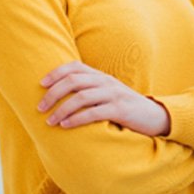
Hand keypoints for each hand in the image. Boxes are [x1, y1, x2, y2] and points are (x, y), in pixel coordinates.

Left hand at [38, 61, 170, 135]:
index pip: (74, 67)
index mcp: (100, 76)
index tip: (40, 84)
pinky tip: (66, 126)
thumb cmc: (123, 107)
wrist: (153, 116)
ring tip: (50, 121)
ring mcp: (113, 94)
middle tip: (40, 107)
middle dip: (53, 93)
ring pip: (81, 97)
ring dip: (62, 109)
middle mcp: (105, 81)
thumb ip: (89, 90)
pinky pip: (94, 113)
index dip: (56, 73)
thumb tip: (60, 95)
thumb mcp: (106, 93)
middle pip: (74, 81)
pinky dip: (77, 119)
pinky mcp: (120, 110)